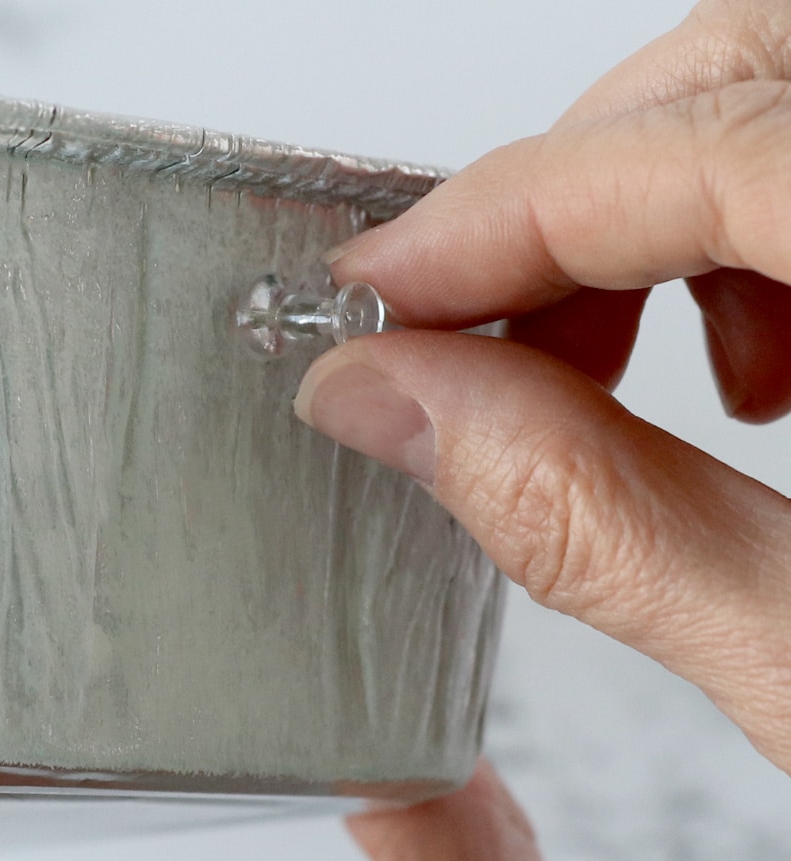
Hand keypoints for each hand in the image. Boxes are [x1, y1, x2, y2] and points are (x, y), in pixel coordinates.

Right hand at [294, 0, 790, 860]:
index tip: (380, 293)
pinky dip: (741, 237)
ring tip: (621, 373)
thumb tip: (400, 404)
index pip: (709, 155)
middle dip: (563, 203)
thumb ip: (596, 523)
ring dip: (648, 219)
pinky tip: (746, 370)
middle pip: (743, 68)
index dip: (498, 213)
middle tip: (474, 339)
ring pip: (785, 94)